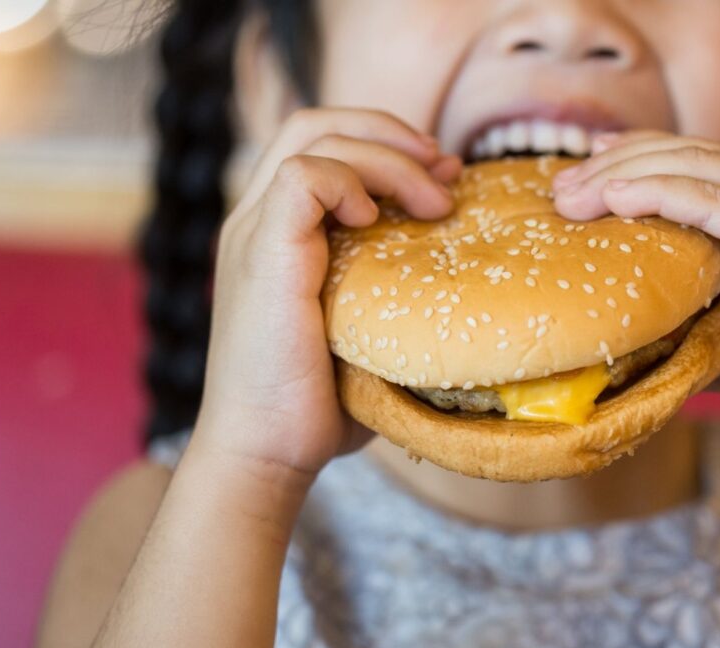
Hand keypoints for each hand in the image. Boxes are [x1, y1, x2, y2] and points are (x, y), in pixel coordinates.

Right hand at [190, 109, 461, 482]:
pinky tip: (378, 221)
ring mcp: (255, 233)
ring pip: (312, 135)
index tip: (442, 177)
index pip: (323, 144)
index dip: (385, 143)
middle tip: (445, 168)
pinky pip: (300, 176)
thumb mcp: (370, 330)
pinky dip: (349, 182)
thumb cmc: (321, 405)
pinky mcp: (262, 253)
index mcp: (279, 232)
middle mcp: (259, 220)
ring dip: (386, 155)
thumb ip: (397, 286)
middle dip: (390, 131)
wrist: (267, 453)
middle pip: (316, 122)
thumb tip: (464, 264)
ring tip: (433, 200)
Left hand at [553, 131, 719, 435]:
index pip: (689, 166)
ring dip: (623, 176)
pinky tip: (616, 202)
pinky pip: (717, 200)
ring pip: (692, 167)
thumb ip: (691, 323)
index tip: (573, 191)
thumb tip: (630, 337)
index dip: (628, 169)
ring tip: (569, 195)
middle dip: (612, 166)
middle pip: (682, 154)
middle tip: (555, 190)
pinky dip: (661, 195)